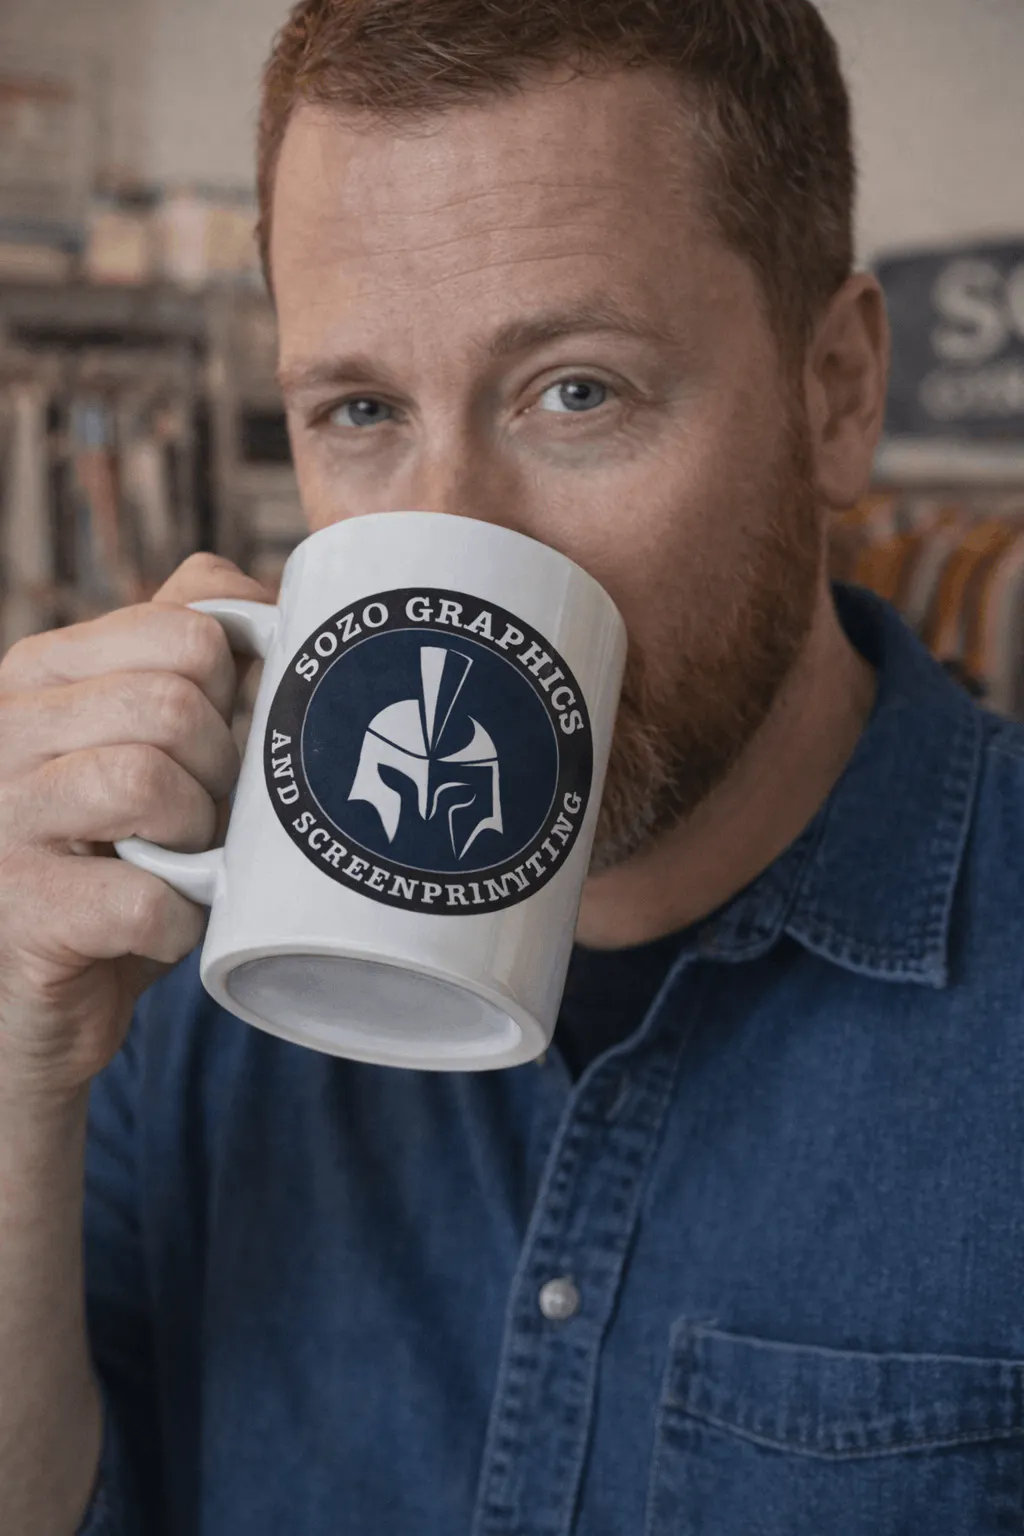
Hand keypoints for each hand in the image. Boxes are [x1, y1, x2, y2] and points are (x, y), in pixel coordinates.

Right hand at [0, 554, 274, 1103]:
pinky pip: (142, 896)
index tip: (224, 742)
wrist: (31, 999)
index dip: (237, 690)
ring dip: (199, 837)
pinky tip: (163, 924)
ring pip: (148, 780)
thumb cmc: (113, 859)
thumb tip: (269, 599)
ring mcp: (2, 817)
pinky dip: (180, 920)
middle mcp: (6, 728)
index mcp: (42, 672)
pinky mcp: (22, 910)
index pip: (183, 626)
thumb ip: (181, 665)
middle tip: (205, 818)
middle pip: (173, 701)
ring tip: (181, 863)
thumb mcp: (139, 745)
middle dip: (222, 768)